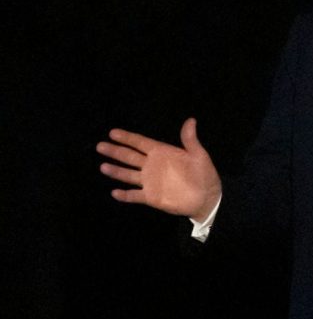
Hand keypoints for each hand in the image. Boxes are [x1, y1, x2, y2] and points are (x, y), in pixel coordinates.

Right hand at [97, 118, 221, 221]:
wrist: (207, 197)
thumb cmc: (204, 174)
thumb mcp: (199, 155)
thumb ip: (190, 139)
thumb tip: (191, 120)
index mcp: (162, 153)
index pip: (140, 143)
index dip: (127, 138)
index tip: (112, 133)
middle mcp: (152, 165)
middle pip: (129, 156)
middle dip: (115, 151)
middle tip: (100, 146)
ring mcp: (150, 181)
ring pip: (128, 175)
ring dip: (116, 171)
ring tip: (103, 166)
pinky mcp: (151, 197)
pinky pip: (134, 195)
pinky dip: (125, 195)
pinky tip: (114, 192)